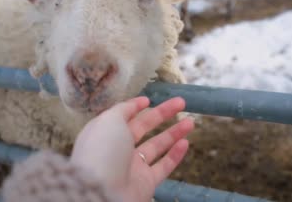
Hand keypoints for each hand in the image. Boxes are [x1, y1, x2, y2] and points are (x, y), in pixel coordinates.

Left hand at [70, 97, 193, 201]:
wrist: (101, 192)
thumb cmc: (102, 151)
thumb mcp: (109, 120)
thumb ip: (123, 110)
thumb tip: (134, 104)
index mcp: (104, 132)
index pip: (122, 116)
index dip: (135, 107)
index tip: (149, 99)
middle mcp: (117, 149)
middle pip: (142, 128)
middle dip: (162, 114)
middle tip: (181, 103)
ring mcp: (132, 167)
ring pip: (156, 146)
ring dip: (174, 133)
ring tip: (191, 122)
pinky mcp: (145, 183)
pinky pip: (163, 166)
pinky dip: (175, 155)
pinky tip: (186, 143)